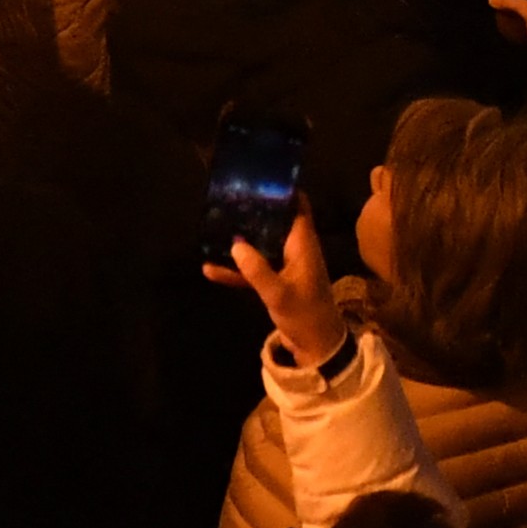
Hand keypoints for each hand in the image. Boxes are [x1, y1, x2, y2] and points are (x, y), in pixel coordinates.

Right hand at [212, 197, 356, 366]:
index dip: (283, 191)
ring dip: (240, 241)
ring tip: (213, 229)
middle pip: (274, 222)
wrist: (317, 349)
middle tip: (227, 200)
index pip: (298, 207)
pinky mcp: (276, 283)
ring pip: (260, 246)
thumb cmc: (305, 316)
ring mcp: (285, 267)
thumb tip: (235, 245)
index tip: (261, 178)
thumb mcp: (279, 294)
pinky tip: (209, 269)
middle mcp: (295, 250)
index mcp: (304, 245)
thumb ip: (257, 270)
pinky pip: (253, 271)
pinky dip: (236, 270)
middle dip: (253, 212)